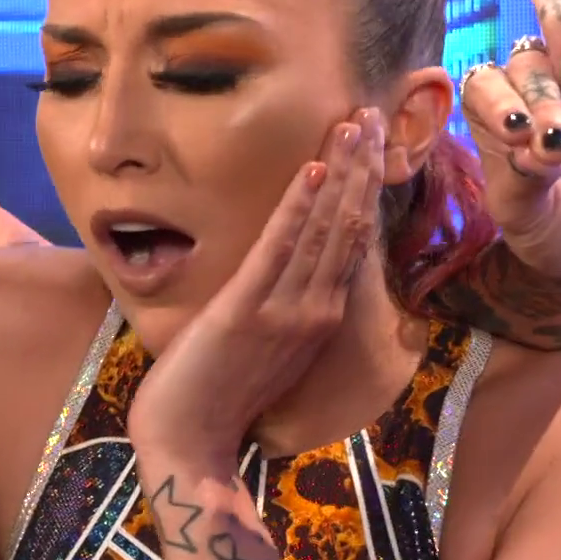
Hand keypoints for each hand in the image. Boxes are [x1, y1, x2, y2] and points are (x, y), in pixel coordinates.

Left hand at [124, 111, 384, 460]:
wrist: (189, 444)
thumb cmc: (216, 399)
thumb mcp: (263, 350)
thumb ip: (279, 312)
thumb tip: (280, 275)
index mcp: (319, 319)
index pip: (348, 242)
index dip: (359, 190)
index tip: (367, 146)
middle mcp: (314, 311)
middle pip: (345, 225)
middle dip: (358, 167)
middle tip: (370, 115)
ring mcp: (285, 311)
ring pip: (322, 229)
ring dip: (337, 171)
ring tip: (350, 124)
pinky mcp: (247, 311)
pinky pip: (279, 249)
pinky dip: (298, 208)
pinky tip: (312, 170)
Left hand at [459, 0, 560, 277]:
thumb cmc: (548, 227)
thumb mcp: (525, 216)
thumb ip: (525, 181)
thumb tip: (542, 148)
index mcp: (490, 112)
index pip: (482, 84)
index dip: (499, 103)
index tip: (522, 138)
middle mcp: (527, 81)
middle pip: (523, 59)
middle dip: (540, 97)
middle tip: (560, 143)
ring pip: (557, 18)